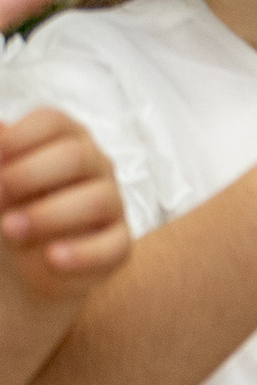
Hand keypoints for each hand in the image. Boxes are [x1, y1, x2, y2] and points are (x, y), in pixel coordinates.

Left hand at [0, 109, 129, 304]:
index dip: (20, 137)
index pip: (52, 122)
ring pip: (98, 200)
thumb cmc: (10, 208)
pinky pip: (113, 246)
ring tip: (10, 230)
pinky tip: (52, 257)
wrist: (23, 262)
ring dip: (48, 215)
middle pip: (77, 156)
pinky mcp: (118, 243)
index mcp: (62, 140)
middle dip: (30, 175)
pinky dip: (82, 253)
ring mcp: (110, 203)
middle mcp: (93, 165)